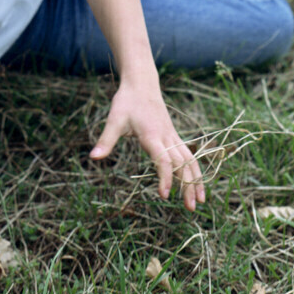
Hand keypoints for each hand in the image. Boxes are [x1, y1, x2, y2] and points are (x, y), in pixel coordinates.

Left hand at [89, 81, 205, 211]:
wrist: (142, 83)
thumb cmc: (127, 102)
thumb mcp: (114, 119)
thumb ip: (105, 140)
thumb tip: (92, 157)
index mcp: (152, 135)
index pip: (163, 160)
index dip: (165, 178)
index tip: (164, 196)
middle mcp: (166, 137)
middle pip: (182, 164)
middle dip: (188, 186)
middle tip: (191, 209)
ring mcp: (172, 136)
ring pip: (190, 160)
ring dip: (196, 180)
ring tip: (200, 202)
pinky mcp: (174, 136)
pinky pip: (189, 155)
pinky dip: (195, 170)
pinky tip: (196, 184)